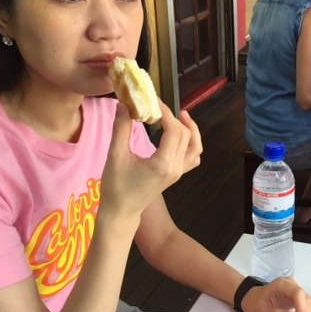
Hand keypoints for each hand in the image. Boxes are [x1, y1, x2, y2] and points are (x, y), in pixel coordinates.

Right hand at [100, 101, 202, 216]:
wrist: (121, 211)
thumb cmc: (116, 187)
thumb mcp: (115, 155)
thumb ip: (121, 128)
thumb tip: (124, 104)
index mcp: (163, 164)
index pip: (174, 130)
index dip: (165, 112)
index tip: (152, 100)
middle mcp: (176, 168)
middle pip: (185, 135)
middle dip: (173, 117)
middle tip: (157, 106)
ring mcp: (179, 172)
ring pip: (195, 147)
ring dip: (190, 129)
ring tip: (180, 115)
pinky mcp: (177, 174)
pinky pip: (193, 157)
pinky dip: (192, 144)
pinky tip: (181, 135)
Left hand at [241, 277, 310, 311]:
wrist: (252, 299)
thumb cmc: (255, 304)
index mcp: (282, 285)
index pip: (299, 294)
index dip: (302, 310)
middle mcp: (292, 285)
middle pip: (307, 300)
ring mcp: (297, 291)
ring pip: (310, 305)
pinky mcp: (299, 298)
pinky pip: (309, 307)